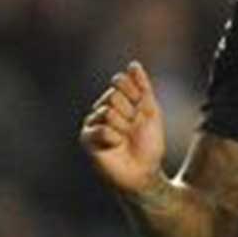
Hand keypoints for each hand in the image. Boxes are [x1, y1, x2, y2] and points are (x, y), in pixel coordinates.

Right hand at [79, 60, 166, 196]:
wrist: (145, 172)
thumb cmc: (149, 145)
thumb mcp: (150, 111)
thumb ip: (142, 87)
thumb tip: (133, 64)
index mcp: (117, 100)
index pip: (119, 81)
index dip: (135, 94)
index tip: (142, 110)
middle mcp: (102, 109)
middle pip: (113, 95)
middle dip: (130, 113)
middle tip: (132, 129)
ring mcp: (93, 124)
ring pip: (107, 111)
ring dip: (123, 127)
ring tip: (125, 139)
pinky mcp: (87, 140)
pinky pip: (101, 129)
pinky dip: (114, 138)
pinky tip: (116, 146)